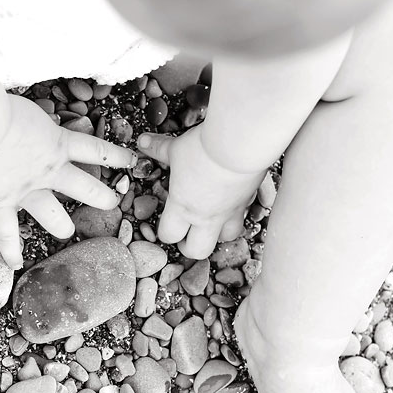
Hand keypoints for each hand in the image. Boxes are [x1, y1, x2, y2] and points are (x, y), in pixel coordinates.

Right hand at [0, 95, 136, 267]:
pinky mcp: (2, 202)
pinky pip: (7, 231)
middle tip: (110, 203)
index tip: (131, 161)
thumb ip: (39, 123)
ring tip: (66, 232)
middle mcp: (49, 171)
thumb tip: (37, 123)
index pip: (97, 151)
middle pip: (86, 190)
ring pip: (54, 217)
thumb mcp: (31, 110)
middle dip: (102, 198)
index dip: (116, 157)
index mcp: (58, 143)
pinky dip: (10, 249)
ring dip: (62, 226)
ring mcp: (27, 191)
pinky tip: (15, 264)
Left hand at [138, 127, 266, 258]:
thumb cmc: (203, 150)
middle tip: (187, 234)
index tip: (167, 225)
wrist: (239, 146)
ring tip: (213, 221)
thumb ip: (159, 148)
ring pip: (226, 239)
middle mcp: (206, 216)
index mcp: (183, 207)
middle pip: (197, 251)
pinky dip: (240, 213)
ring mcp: (230, 212)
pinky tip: (236, 201)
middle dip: (190, 247)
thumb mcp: (176, 149)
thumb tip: (143, 141)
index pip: (169, 235)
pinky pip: (246, 216)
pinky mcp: (249, 201)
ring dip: (219, 233)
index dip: (165, 233)